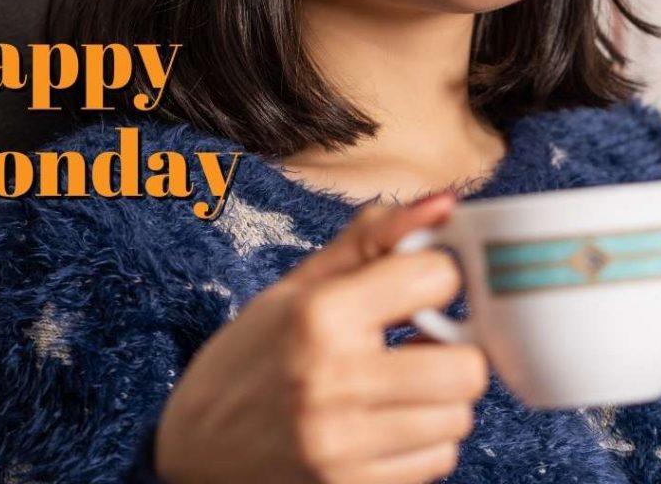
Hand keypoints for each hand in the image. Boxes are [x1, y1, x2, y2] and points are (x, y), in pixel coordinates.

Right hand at [154, 190, 488, 483]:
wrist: (193, 448)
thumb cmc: (252, 354)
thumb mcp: (301, 284)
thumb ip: (373, 239)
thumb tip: (444, 202)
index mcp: (321, 313)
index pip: (438, 278)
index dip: (436, 275)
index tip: (417, 285)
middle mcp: (335, 380)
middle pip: (467, 366)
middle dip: (456, 347)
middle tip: (423, 341)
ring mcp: (344, 445)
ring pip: (458, 418)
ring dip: (442, 397)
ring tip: (403, 382)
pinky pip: (437, 462)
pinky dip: (425, 441)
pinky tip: (389, 421)